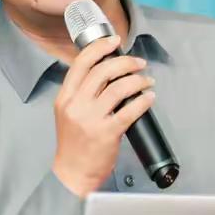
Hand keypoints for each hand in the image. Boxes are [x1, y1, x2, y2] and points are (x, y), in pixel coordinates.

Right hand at [51, 34, 156, 196]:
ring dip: (137, 80)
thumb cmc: (74, 144)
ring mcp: (91, 120)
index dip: (100, 48)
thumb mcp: (68, 113)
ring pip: (119, 88)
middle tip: (139, 63)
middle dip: (125, 62)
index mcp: (65, 98)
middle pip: (103, 71)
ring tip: (147, 80)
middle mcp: (76, 106)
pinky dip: (143, 100)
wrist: (73, 173)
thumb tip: (106, 72)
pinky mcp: (107, 133)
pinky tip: (149, 97)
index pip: (81, 63)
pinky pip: (129, 110)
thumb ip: (81, 93)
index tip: (115, 41)